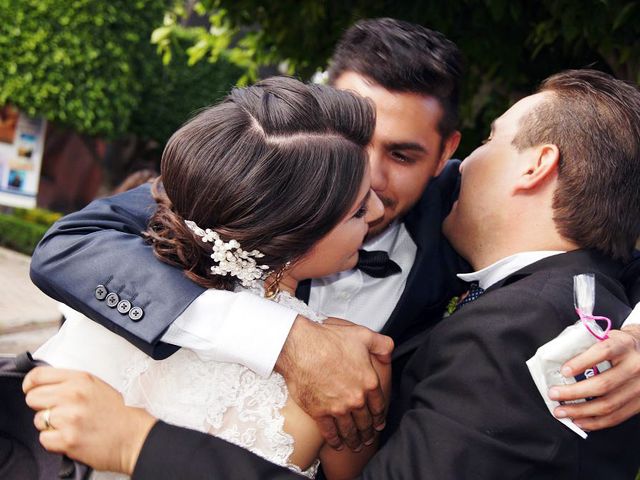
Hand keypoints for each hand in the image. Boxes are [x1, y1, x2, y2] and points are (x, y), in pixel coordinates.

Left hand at [23, 367, 155, 474]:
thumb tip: (46, 385)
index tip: (31, 390)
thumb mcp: (98, 386)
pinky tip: (71, 437)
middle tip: (58, 411)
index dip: (30, 384)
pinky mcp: (67, 440)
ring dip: (50, 425)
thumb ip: (72, 383)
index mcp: (81, 379)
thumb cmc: (120, 413)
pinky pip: (44, 439)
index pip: (38, 376)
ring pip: (38, 420)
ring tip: (71, 426)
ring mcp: (69, 418)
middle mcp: (73, 396)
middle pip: (33, 398)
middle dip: (42, 406)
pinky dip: (54, 441)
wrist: (135, 437)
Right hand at [275, 315, 393, 450]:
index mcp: (368, 382)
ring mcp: (338, 407)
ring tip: (355, 445)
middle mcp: (356, 398)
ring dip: (354, 440)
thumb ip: (382, 344)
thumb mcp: (363, 335)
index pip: (378, 405)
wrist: (301, 347)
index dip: (380, 417)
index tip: (379, 424)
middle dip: (368, 432)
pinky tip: (337, 444)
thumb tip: (389, 353)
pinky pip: (330, 432)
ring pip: (350, 430)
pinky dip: (335, 440)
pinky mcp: (319, 412)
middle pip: (365, 421)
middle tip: (368, 438)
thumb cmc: (329, 339)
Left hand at [549, 325, 639, 429]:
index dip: (582, 362)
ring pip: (608, 404)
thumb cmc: (620, 345)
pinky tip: (579, 420)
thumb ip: (588, 345)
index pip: (603, 352)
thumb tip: (556, 358)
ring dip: (580, 411)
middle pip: (603, 384)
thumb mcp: (608, 337)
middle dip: (574, 392)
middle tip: (553, 394)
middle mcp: (635, 366)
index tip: (564, 371)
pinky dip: (595, 422)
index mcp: (624, 345)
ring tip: (561, 411)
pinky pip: (616, 417)